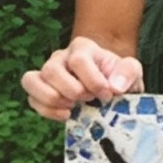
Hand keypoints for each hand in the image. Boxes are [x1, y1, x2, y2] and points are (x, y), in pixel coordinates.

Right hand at [21, 37, 143, 121]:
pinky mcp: (40, 90)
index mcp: (82, 48)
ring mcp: (47, 73)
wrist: (108, 86)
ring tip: (72, 107)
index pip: (78, 61)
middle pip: (52, 70)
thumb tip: (115, 86)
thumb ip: (128, 72)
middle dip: (72, 91)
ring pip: (31, 80)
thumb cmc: (118, 77)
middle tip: (89, 99)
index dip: (92, 81)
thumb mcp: (131, 71)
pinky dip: (46, 110)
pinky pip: (31, 99)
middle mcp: (60, 57)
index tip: (107, 95)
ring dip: (52, 99)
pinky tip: (66, 115)